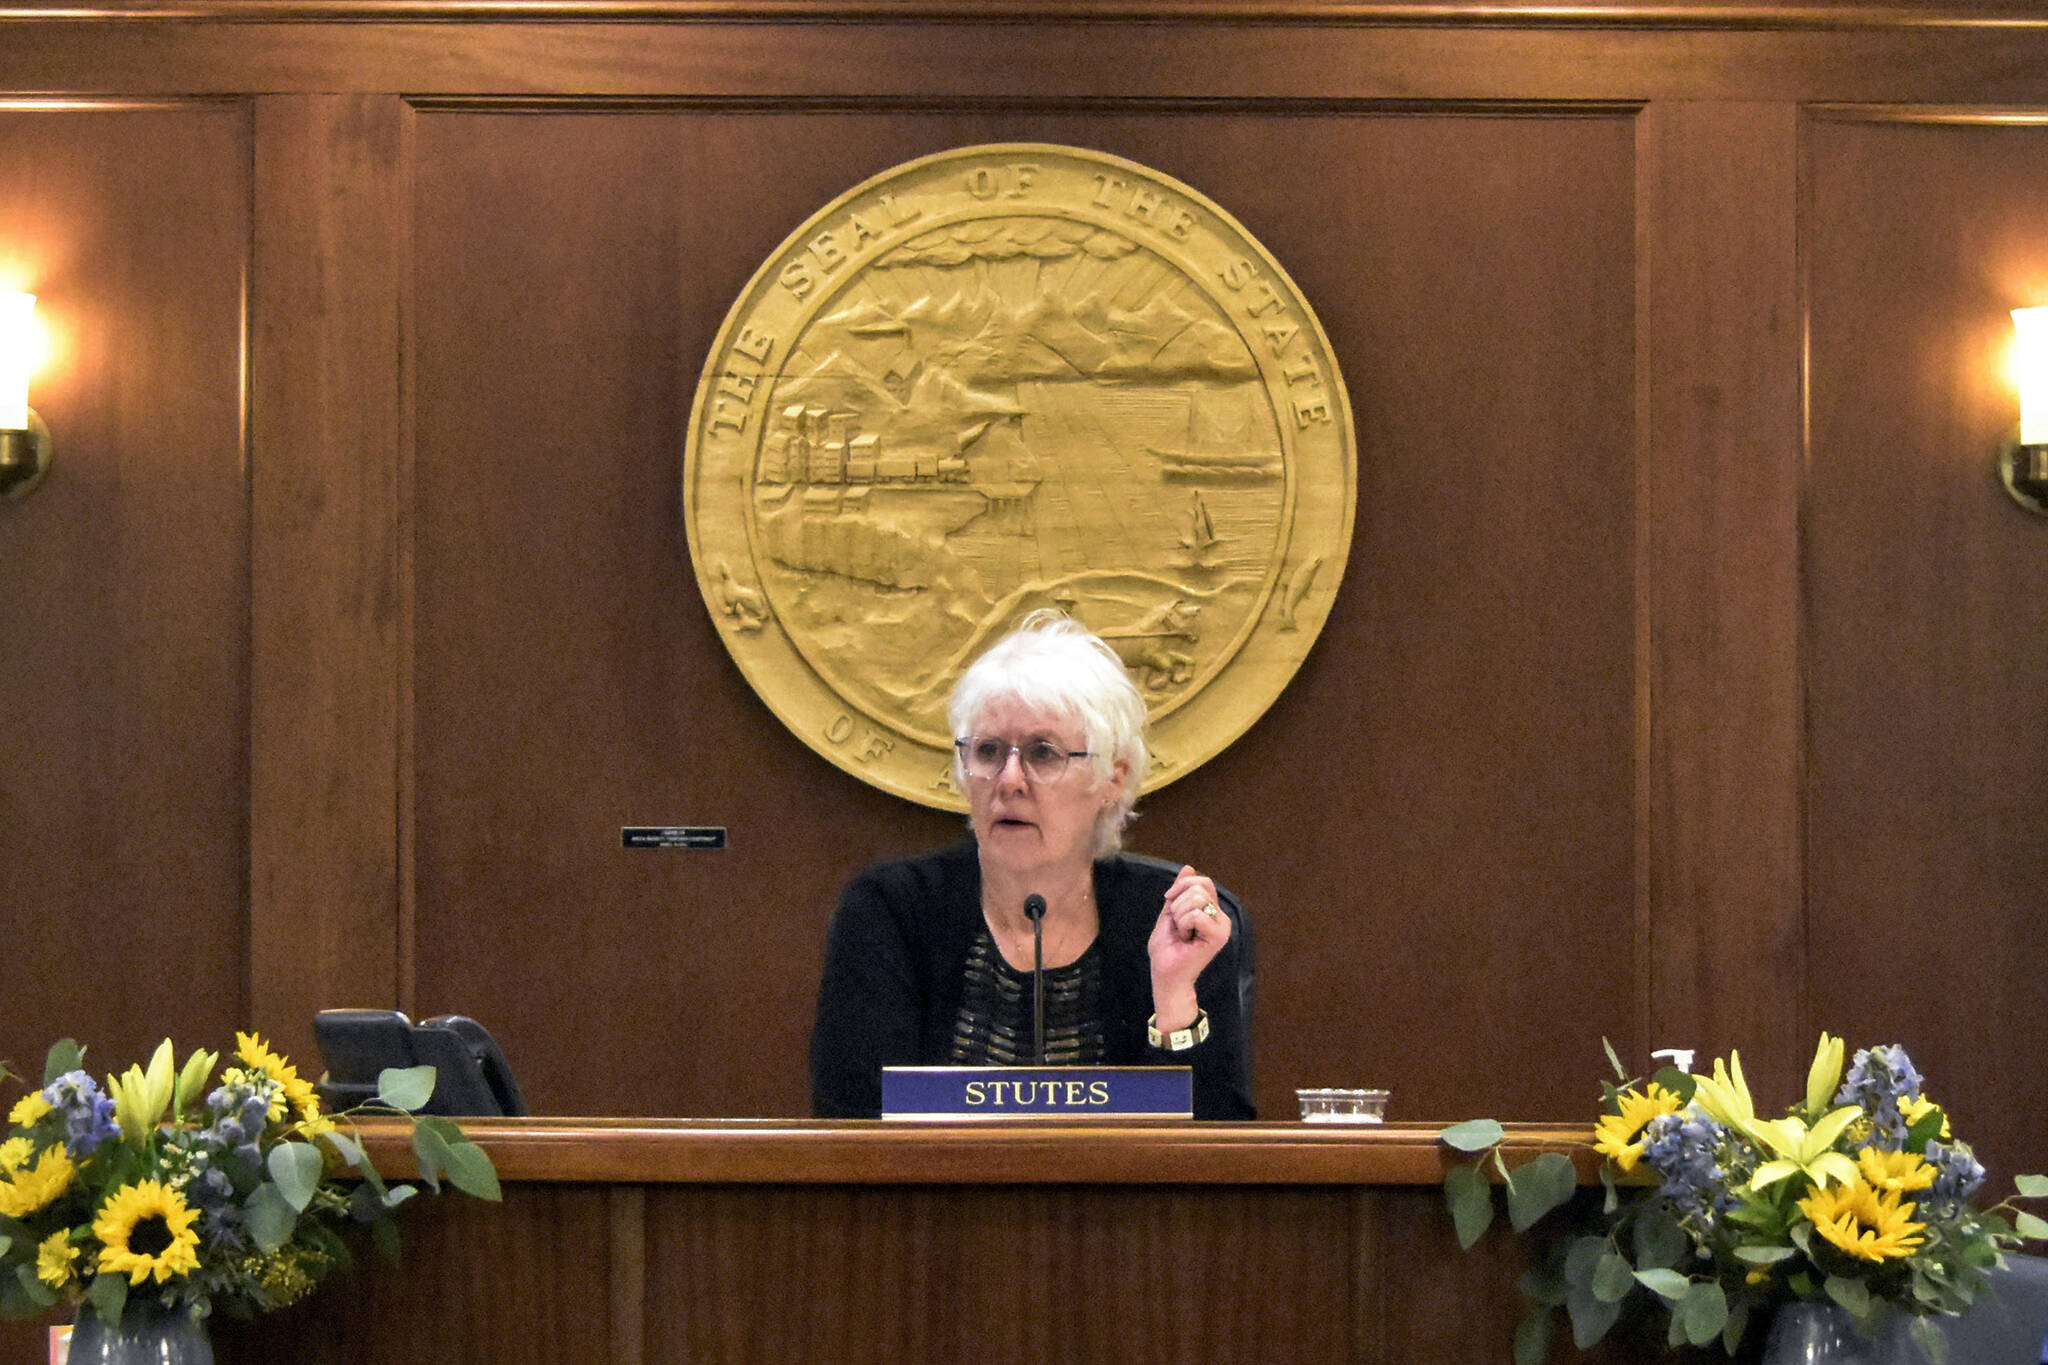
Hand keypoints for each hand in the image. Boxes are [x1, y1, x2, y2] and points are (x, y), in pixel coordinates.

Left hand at [1147, 864, 1229, 1031]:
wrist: (1166, 975)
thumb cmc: (1167, 949)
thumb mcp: (1169, 913)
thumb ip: (1179, 892)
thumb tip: (1188, 867)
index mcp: (1211, 911)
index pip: (1202, 881)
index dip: (1182, 885)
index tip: (1168, 900)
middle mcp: (1221, 917)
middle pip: (1199, 887)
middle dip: (1178, 904)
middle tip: (1178, 926)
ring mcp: (1222, 927)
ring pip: (1197, 899)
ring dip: (1179, 916)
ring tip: (1182, 934)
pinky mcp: (1219, 936)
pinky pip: (1196, 915)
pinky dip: (1183, 925)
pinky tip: (1185, 939)